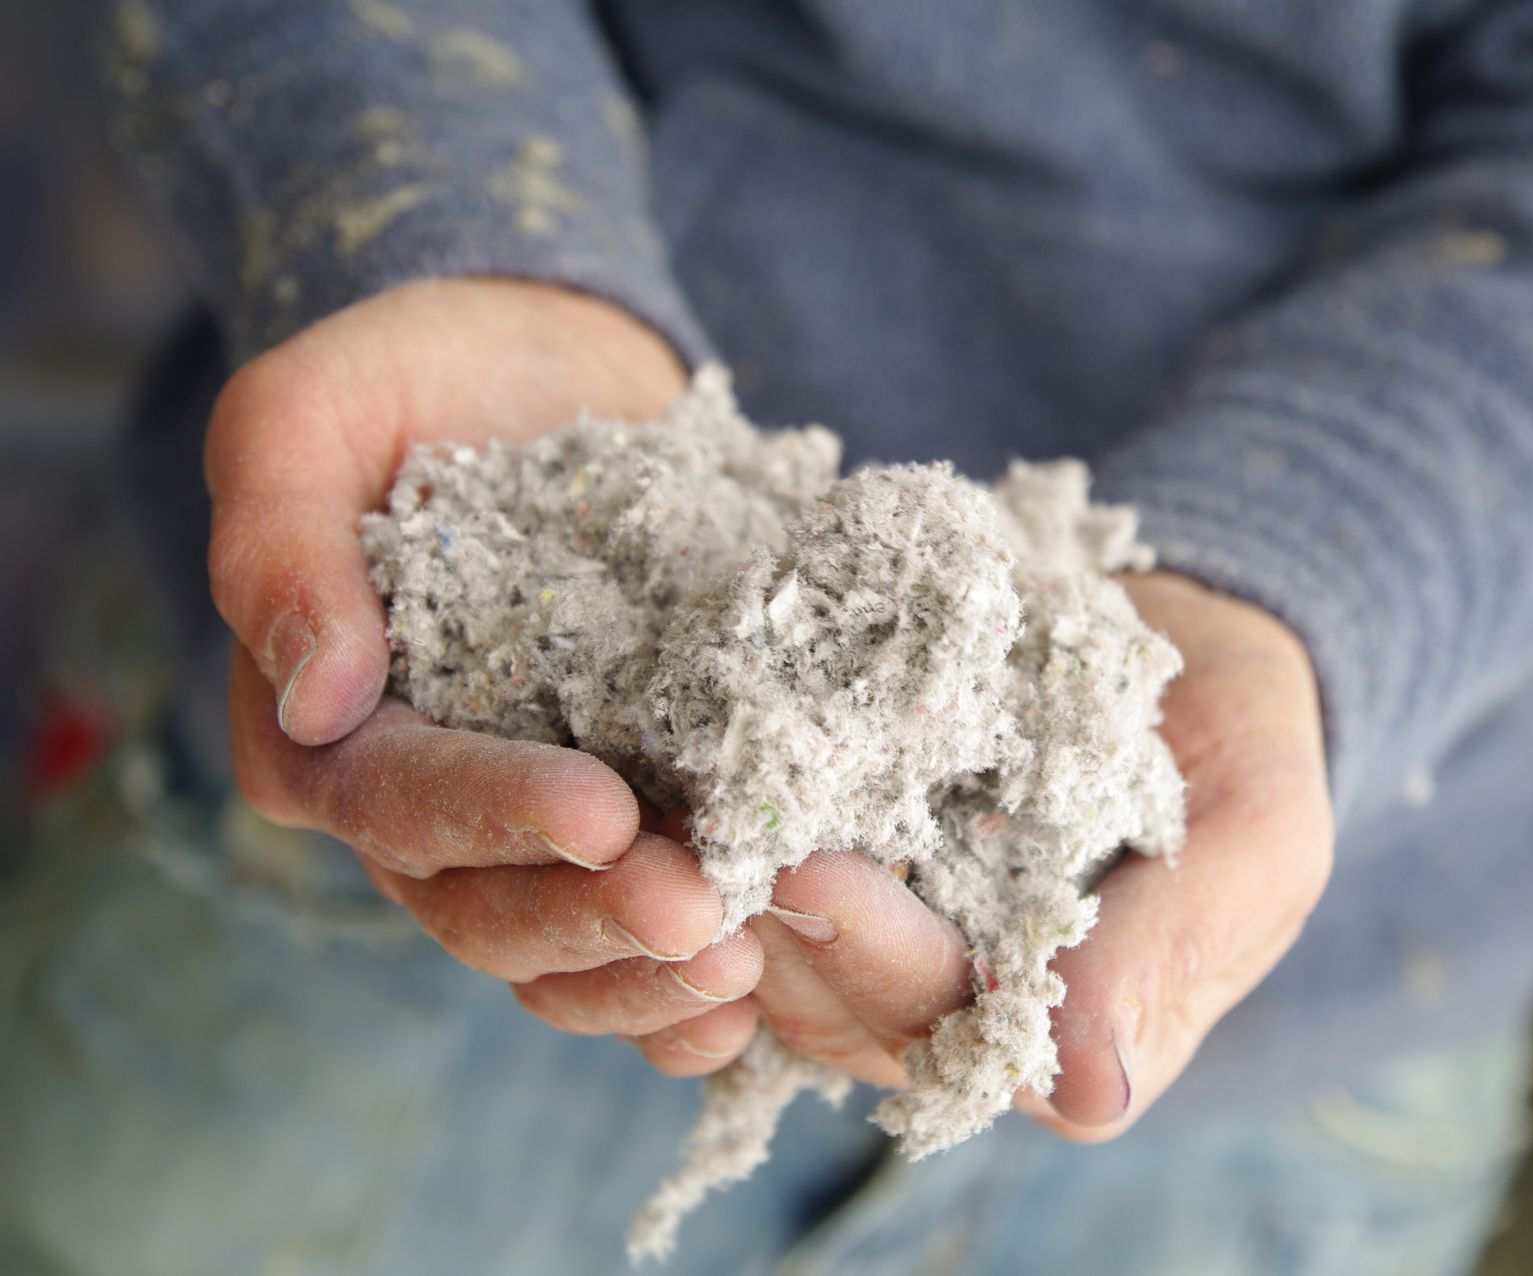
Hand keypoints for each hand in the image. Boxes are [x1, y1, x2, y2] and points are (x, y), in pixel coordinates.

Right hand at [215, 279, 764, 1067]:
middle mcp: (423, 798)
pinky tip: (749, 1004)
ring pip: (558, 948)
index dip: (493, 813)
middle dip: (592, 918)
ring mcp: (525, 816)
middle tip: (704, 916)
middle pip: (484, 906)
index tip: (603, 812)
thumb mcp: (311, 414)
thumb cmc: (416, 377)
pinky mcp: (620, 805)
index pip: (395, 797)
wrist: (546, 371)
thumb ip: (280, 541)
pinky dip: (679, 982)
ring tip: (742, 964)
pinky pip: (630, 931)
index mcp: (329, 725)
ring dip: (644, 976)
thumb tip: (315, 697)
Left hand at [645, 572, 1331, 1139]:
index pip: (943, 1019)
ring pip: (765, 924)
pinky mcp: (830, 838)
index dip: (877, 954)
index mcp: (1041, 1028)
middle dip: (761, 908)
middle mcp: (936, 993)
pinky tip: (665, 736)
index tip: (819, 873)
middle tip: (699, 825)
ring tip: (658, 784)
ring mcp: (870, 921)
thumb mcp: (1254, 847)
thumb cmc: (1240, 757)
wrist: (1185, 652)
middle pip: (824, 985)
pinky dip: (706, 799)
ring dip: (708, 862)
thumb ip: (1175, 956)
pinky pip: (756, 838)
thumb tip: (1086, 1093)